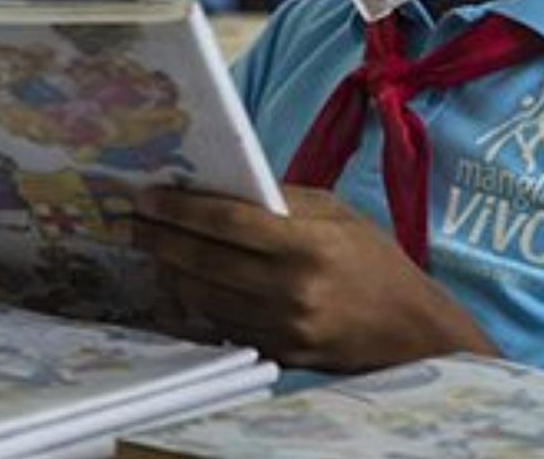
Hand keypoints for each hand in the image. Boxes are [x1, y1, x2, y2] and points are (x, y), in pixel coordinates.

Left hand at [134, 186, 495, 370]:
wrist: (412, 333)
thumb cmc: (375, 262)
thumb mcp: (339, 213)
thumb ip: (283, 200)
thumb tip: (224, 187)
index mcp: (308, 246)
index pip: (227, 223)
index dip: (181, 209)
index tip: (148, 197)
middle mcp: (290, 290)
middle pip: (204, 261)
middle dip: (160, 239)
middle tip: (132, 221)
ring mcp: (281, 329)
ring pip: (203, 297)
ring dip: (170, 271)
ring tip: (153, 249)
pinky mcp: (276, 355)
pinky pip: (221, 325)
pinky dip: (196, 302)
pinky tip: (183, 282)